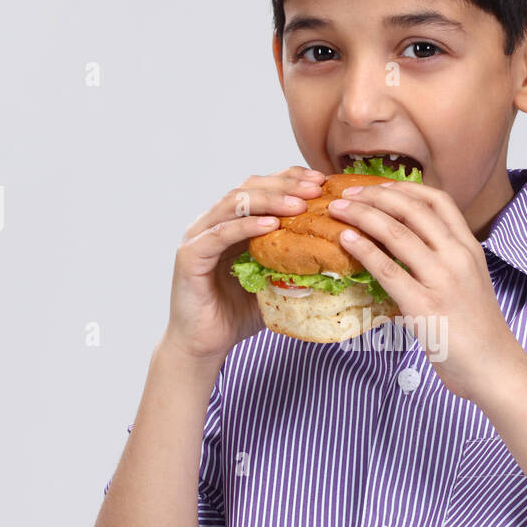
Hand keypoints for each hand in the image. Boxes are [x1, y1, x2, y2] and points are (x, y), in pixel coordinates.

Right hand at [163, 165, 325, 363]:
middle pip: (249, 188)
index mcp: (232, 224)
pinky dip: (246, 226)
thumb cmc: (237, 315)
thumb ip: (294, 264)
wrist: (203, 346)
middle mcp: (212, 224)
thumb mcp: (274, 283)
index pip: (262, 188)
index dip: (290, 180)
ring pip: (234, 204)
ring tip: (298, 204)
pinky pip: (221, 234)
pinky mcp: (190, 256)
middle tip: (316, 187)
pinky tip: (270, 224)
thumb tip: (336, 255)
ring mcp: (198, 237)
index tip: (321, 182)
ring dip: (269, 200)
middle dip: (285, 184)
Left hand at [327, 180, 523, 398]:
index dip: (403, 188)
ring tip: (339, 210)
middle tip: (348, 193)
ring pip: (396, 233)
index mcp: (469, 249)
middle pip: (411, 209)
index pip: (438, 201)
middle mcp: (457, 257)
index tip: (377, 188)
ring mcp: (442, 280)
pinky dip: (362, 249)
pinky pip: (386, 269)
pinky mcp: (424, 306)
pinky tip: (346, 240)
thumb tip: (404, 250)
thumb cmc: (478, 331)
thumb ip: (444, 262)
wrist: (494, 368)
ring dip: (361, 215)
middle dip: (374, 195)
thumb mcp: (469, 283)